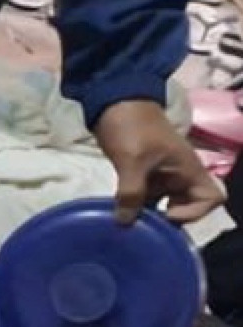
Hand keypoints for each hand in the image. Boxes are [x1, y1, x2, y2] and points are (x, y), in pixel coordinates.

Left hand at [95, 99, 225, 225]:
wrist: (113, 99)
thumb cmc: (132, 126)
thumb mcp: (132, 160)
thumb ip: (131, 192)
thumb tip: (125, 222)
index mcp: (189, 169)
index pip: (212, 198)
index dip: (195, 212)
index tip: (166, 213)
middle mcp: (180, 175)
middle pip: (187, 206)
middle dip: (167, 219)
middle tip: (141, 226)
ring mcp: (162, 175)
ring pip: (163, 203)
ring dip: (148, 215)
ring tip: (126, 223)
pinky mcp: (143, 174)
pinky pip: (146, 197)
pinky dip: (135, 206)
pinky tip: (117, 213)